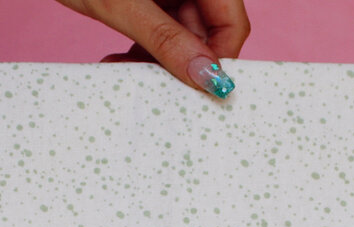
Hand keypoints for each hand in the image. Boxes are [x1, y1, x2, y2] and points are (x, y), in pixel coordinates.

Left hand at [54, 0, 249, 97]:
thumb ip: (166, 39)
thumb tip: (206, 77)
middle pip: (206, 35)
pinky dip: (144, 52)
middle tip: (151, 85)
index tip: (196, 90)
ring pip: (182, 40)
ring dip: (157, 64)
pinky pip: (161, 34)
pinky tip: (121, 60)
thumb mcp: (123, 3)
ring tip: (125, 69)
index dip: (218, 60)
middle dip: (180, 66)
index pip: (231, 23)